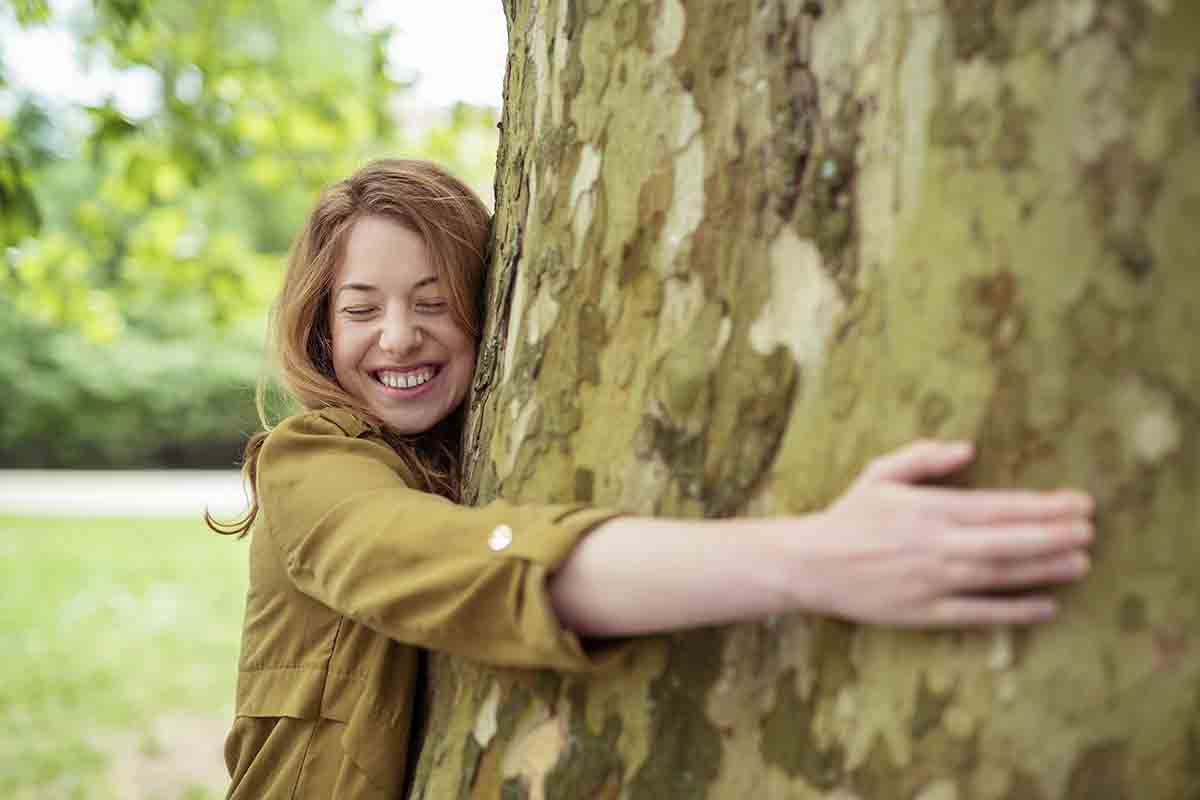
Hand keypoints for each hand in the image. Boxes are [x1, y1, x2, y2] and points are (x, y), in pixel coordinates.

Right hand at [792, 439, 1094, 626]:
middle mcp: (936, 545)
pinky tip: (1047, 606)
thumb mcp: (880, 474)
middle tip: (1091, 530)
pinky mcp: (925, 613)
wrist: (810, 564)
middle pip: (1008, 541)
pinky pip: (978, 613)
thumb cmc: (849, 516)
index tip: (1078, 502)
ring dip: (1044, 569)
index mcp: (928, 508)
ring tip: (1082, 563)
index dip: (1042, 506)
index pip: (998, 506)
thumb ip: (924, 457)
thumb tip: (969, 448)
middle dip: (1055, 535)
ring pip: (1000, 575)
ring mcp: (932, 581)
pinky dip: (1014, 610)